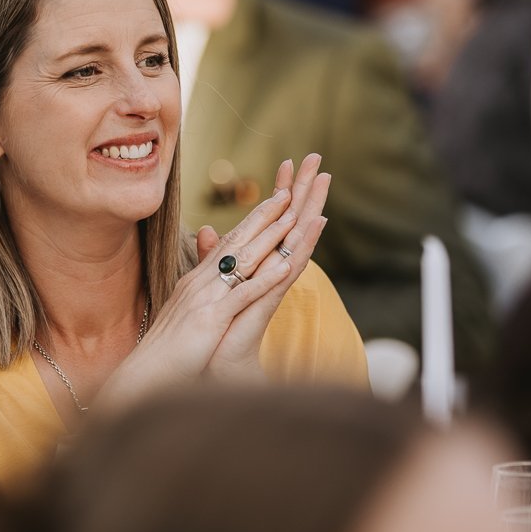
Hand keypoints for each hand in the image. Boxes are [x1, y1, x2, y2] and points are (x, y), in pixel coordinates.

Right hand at [98, 155, 330, 407]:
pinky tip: (286, 267)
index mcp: (197, 283)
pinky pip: (242, 294)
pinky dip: (264, 279)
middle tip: (288, 191)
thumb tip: (204, 287)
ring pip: (242, 261)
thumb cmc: (166, 352)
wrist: (145, 375)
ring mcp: (205, 299)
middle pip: (236, 242)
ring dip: (268, 237)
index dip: (251, 221)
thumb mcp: (184, 318)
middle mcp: (200, 283)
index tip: (273, 201)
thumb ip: (197, 297)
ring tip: (293, 216)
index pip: (228, 244)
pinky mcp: (210, 320)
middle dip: (263, 216)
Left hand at [204, 154, 329, 381]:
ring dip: (311, 207)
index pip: (272, 224)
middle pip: (290, 225)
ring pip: (296, 238)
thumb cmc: (210, 338)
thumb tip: (206, 232)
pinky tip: (317, 220)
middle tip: (318, 159)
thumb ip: (211, 257)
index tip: (288, 166)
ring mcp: (272, 285)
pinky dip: (306, 242)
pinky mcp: (271, 299)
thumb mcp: (209, 286)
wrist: (205, 372)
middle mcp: (268, 274)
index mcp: (255, 268)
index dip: (280, 195)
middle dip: (303, 192)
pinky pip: (292, 265)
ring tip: (325, 178)